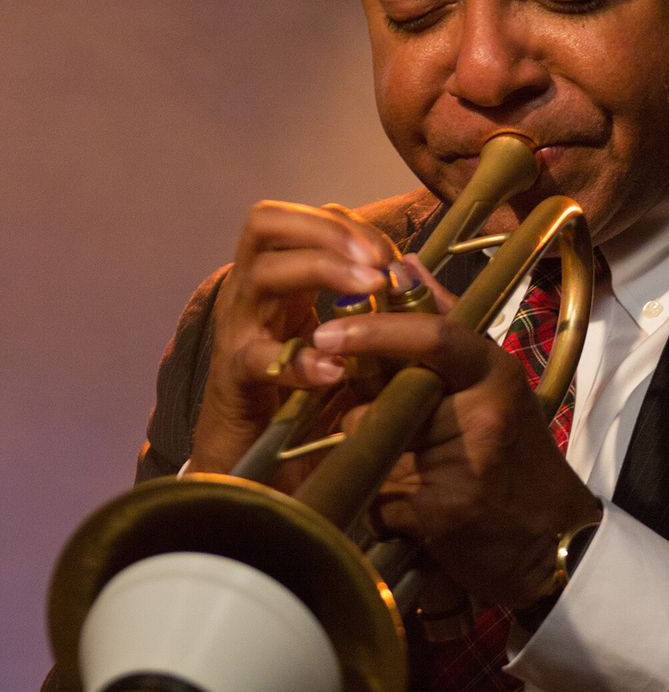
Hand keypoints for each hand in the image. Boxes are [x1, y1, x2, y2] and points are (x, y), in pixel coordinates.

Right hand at [189, 201, 397, 475]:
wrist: (247, 471)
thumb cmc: (300, 405)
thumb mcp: (340, 347)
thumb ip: (370, 312)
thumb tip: (412, 271)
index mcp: (277, 285)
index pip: (298, 221)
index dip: (345, 224)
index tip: (389, 254)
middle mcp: (250, 297)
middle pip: (266, 224)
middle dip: (328, 231)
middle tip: (376, 261)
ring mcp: (237, 333)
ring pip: (262, 272)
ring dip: (320, 270)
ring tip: (368, 292)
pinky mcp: (232, 381)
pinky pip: (257, 357)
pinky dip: (299, 360)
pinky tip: (335, 371)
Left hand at [311, 307, 598, 610]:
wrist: (550, 541)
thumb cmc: (516, 456)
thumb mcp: (493, 383)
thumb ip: (445, 323)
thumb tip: (403, 264)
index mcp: (495, 373)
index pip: (434, 336)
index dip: (375, 331)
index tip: (327, 334)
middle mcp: (484, 414)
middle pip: (384, 403)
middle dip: (373, 419)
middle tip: (402, 436)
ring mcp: (464, 465)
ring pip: (374, 451)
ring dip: (379, 465)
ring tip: (423, 477)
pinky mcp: (441, 512)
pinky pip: (378, 498)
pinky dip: (385, 507)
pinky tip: (421, 511)